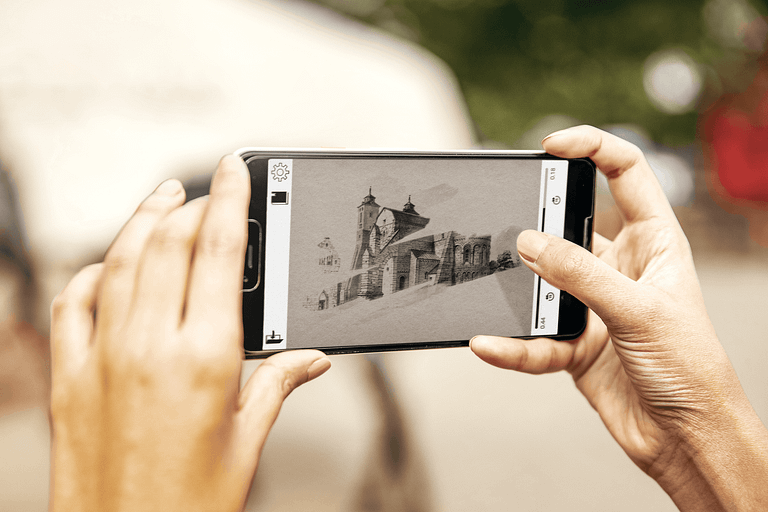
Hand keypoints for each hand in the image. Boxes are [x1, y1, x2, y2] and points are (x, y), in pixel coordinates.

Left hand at [49, 156, 330, 511]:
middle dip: (191, 203)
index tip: (235, 170)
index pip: (218, 253)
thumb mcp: (248, 442)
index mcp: (203, 359)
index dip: (230, 200)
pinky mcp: (69, 377)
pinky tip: (110, 263)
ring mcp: (100, 357)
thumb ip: (277, 384)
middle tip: (208, 186)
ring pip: (119, 261)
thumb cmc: (188, 505)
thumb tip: (310, 358)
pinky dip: (93, 271)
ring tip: (163, 199)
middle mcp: (147, 347)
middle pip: (168, 244)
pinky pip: (72, 302)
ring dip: (143, 220)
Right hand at [471, 126, 767, 510]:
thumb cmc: (691, 369)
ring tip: (492, 286)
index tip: (552, 145)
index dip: (592, 148)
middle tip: (508, 224)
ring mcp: (594, 305)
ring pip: (543, 284)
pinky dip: (511, 344)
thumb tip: (529, 242)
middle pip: (570, 227)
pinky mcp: (573, 342)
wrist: (686, 438)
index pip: (626, 174)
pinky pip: (532, 336)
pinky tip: (490, 344)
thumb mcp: (640, 311)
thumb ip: (582, 275)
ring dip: (519, 291)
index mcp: (656, 242)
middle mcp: (621, 268)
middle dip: (538, 224)